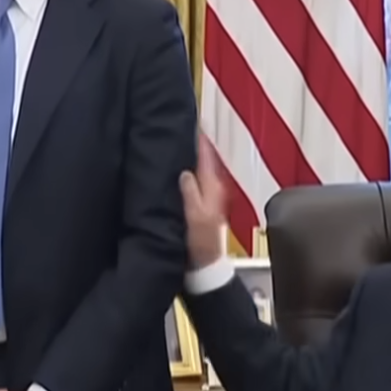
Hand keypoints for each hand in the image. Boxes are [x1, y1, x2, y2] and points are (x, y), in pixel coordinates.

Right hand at [179, 137, 226, 267]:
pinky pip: (194, 181)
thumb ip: (191, 193)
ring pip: (198, 170)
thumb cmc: (201, 246)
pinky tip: (178, 171)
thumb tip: (185, 172)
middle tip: (182, 127)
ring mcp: (208, 198)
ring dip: (190, 158)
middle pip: (203, 160)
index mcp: (213, 188)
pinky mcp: (201, 206)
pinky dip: (187, 173)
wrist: (204, 267)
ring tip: (179, 143)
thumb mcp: (195, 217)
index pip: (207, 156)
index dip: (201, 139)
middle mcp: (213, 190)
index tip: (194, 123)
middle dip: (194, 144)